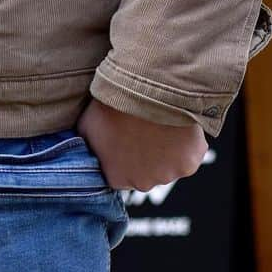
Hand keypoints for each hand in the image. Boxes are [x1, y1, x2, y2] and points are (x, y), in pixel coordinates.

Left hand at [76, 98, 207, 190]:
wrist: (145, 87)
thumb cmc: (112, 103)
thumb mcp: (86, 126)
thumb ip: (86, 145)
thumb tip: (80, 149)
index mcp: (115, 178)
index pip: (122, 172)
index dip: (127, 152)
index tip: (130, 135)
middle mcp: (141, 184)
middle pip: (148, 171)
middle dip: (149, 153)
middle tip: (148, 126)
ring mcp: (166, 175)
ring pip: (171, 163)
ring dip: (170, 148)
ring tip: (164, 123)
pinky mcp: (188, 163)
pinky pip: (191, 153)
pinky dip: (190, 142)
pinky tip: (180, 124)